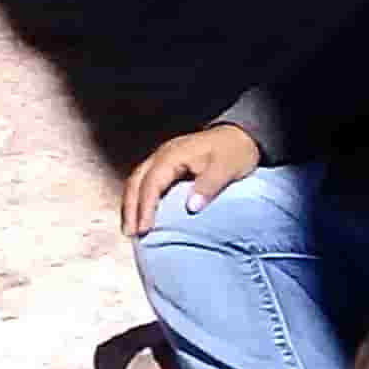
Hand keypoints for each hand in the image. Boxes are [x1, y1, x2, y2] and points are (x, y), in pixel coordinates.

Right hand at [124, 124, 260, 236]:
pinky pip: (144, 182)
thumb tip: (191, 207)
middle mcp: (160, 156)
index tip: (144, 229)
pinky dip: (138, 198)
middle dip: (130, 207)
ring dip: (131, 204)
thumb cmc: (233, 152)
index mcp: (172, 156)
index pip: (151, 183)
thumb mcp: (226, 168)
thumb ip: (208, 186)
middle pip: (135, 181)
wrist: (239, 135)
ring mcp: (161, 159)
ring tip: (130, 228)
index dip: (145, 206)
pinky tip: (141, 212)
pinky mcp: (165, 166)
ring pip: (136, 181)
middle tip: (129, 232)